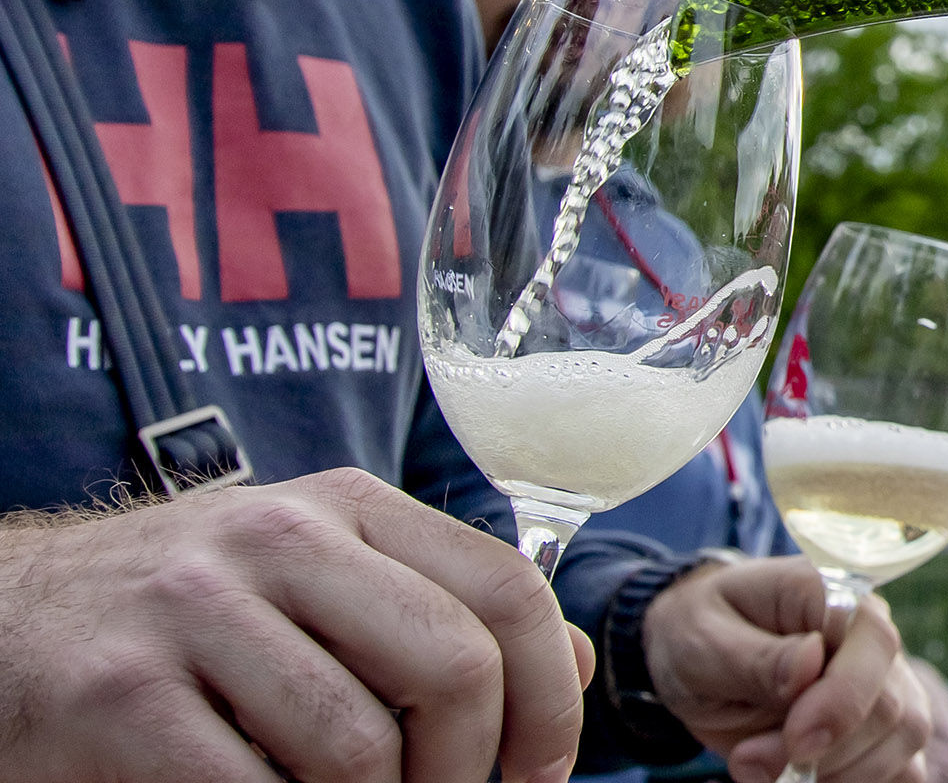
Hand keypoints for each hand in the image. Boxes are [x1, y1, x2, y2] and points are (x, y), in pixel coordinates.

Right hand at [0, 467, 591, 782]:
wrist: (12, 620)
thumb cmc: (191, 616)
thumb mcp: (320, 578)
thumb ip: (438, 608)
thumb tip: (575, 662)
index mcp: (347, 507)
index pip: (505, 590)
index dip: (550, 696)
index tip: (541, 769)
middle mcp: (278, 540)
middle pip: (453, 668)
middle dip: (470, 769)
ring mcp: (195, 613)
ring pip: (358, 748)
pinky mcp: (122, 698)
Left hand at [644, 557, 931, 782]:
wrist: (696, 653)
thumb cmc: (698, 632)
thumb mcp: (703, 639)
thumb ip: (755, 656)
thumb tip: (810, 662)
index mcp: (831, 592)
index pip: (874, 642)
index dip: (844, 701)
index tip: (796, 743)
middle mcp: (871, 634)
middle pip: (892, 706)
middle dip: (824, 753)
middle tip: (749, 762)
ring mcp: (885, 680)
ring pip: (904, 741)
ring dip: (838, 774)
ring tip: (764, 769)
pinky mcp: (883, 727)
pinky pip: (904, 768)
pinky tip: (806, 780)